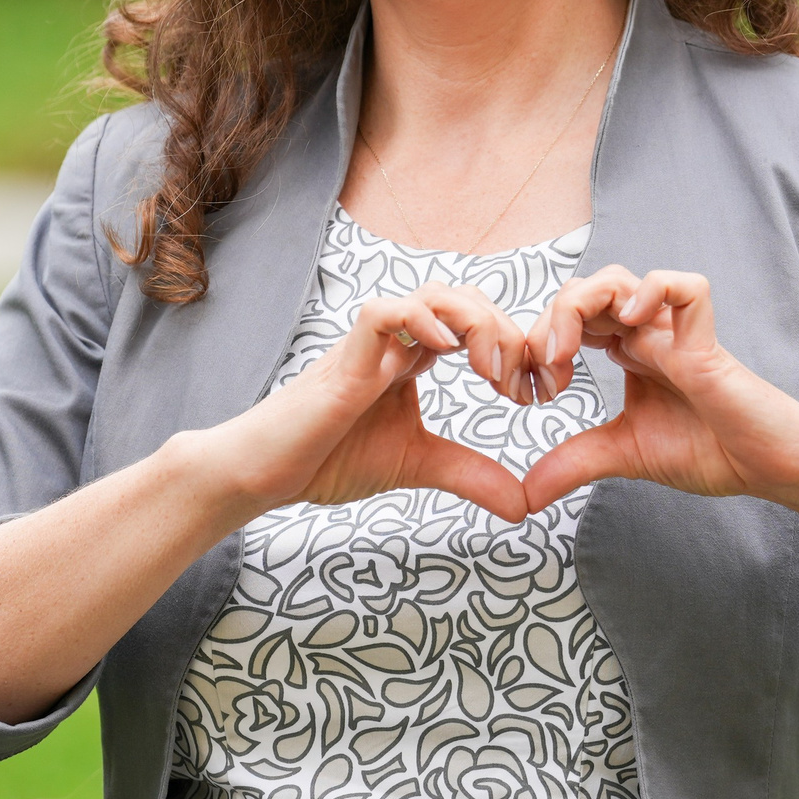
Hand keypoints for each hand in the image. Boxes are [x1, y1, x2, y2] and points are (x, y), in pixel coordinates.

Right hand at [212, 283, 530, 523]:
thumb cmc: (328, 460)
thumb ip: (470, 476)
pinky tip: (445, 351)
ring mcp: (370, 345)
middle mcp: (397, 341)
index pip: (477, 323)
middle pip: (466, 299)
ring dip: (476, 324)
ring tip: (493, 371)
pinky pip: (384, 313)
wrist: (264, 475)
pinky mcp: (344, 360)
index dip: (514, 347)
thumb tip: (525, 505)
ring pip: (433, 294)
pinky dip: (420, 320)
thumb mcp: (418, 465)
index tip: (534, 393)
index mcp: (414, 358)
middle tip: (521, 386)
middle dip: (507, 333)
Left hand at [519, 266, 798, 515]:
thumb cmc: (711, 451)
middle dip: (548, 323)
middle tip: (543, 373)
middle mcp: (648, 335)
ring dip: (580, 306)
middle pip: (585, 290)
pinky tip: (631, 322)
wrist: (769, 469)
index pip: (569, 318)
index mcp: (628, 351)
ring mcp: (676, 336)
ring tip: (566, 353)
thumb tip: (526, 495)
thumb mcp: (626, 455)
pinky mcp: (707, 347)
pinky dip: (656, 290)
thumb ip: (576, 463)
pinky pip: (688, 288)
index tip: (529, 390)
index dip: (538, 341)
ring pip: (621, 280)